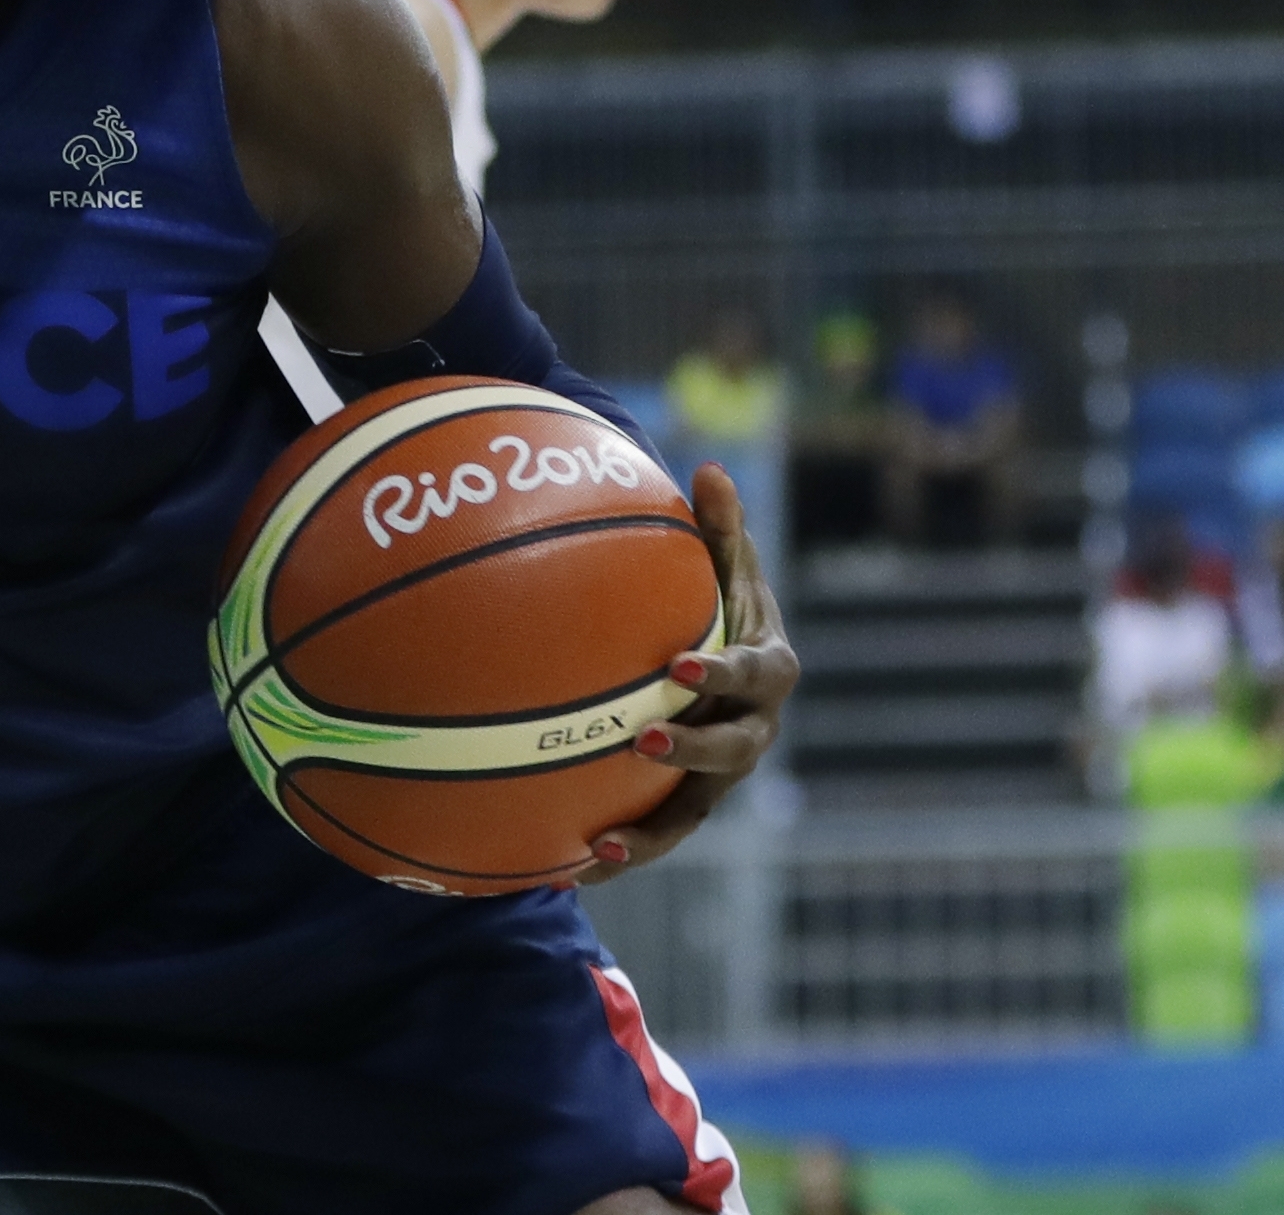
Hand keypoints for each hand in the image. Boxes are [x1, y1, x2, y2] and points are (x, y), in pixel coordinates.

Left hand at [573, 462, 797, 884]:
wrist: (727, 666)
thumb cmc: (722, 603)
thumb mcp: (723, 565)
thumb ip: (718, 528)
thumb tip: (708, 468)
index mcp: (769, 670)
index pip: (753, 675)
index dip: (720, 674)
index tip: (677, 666)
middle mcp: (754, 729)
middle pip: (731, 751)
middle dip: (688, 751)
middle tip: (637, 741)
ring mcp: (722, 774)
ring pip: (693, 813)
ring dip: (651, 833)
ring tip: (600, 845)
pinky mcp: (689, 802)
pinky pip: (657, 832)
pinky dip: (621, 851)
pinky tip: (564, 866)